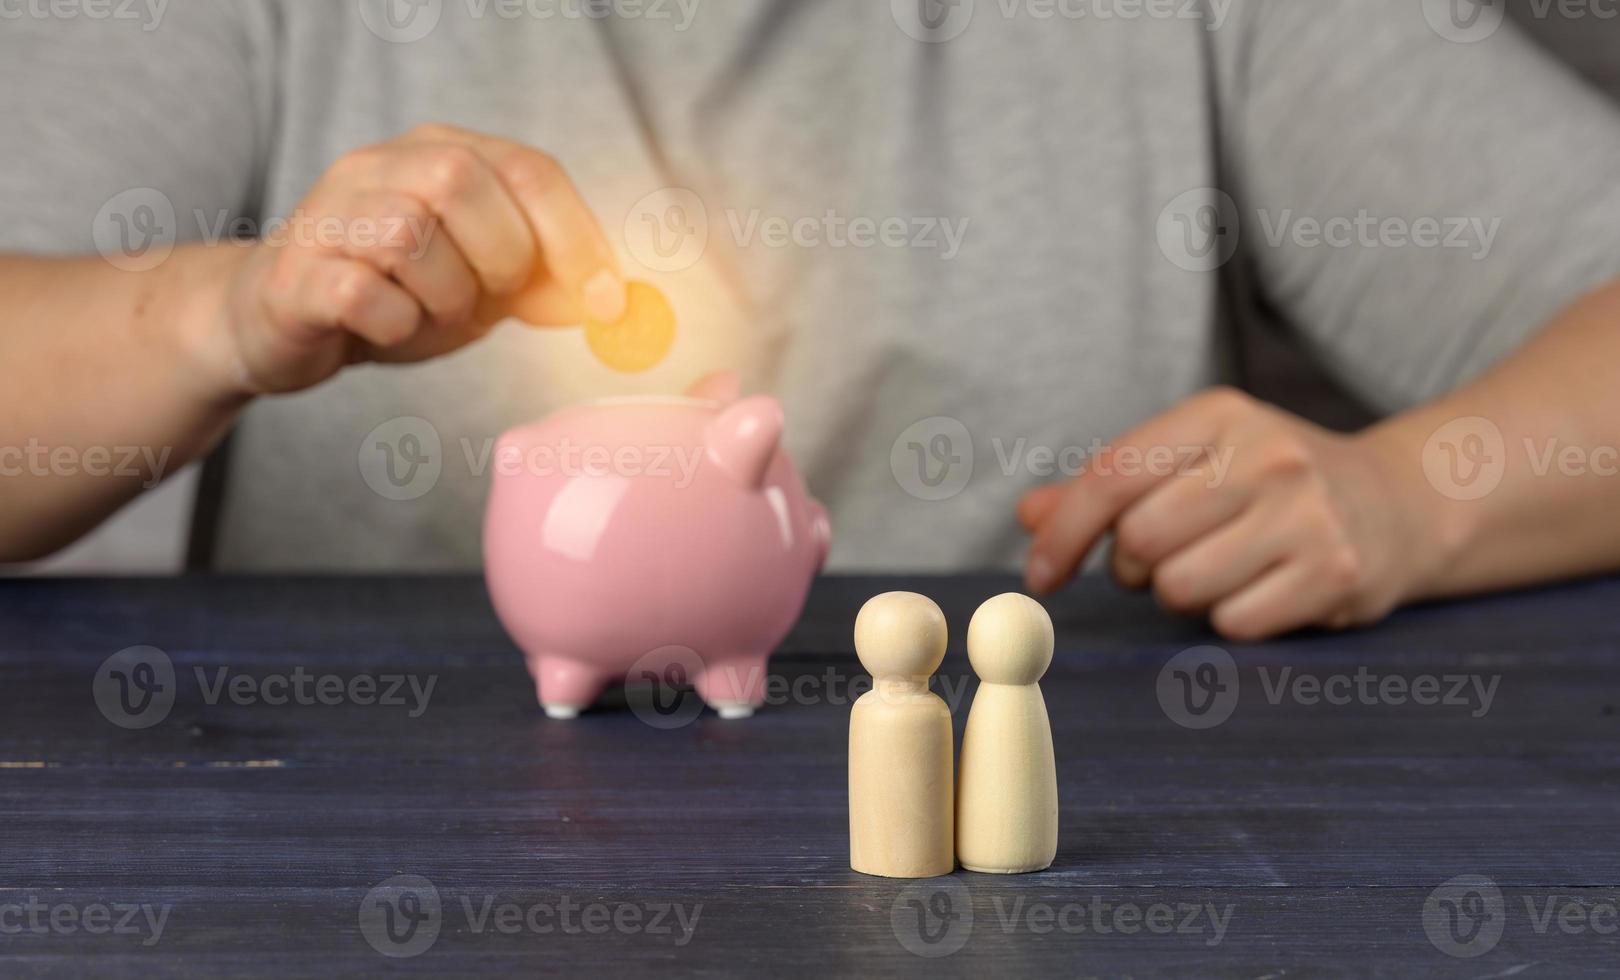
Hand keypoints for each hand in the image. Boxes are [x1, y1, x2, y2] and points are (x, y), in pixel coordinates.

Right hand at [207, 123, 626, 394]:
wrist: (277, 320)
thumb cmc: (393, 296)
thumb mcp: (481, 284)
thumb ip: (541, 281)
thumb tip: (610, 300)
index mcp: (438, 153)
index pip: (529, 169)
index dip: (578, 237)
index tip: (607, 299)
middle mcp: (379, 167)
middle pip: (466, 182)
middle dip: (502, 257)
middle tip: (489, 301)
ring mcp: (330, 215)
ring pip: (411, 235)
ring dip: (445, 297)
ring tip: (427, 314)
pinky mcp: (297, 274)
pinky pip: (363, 292)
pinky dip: (396, 324)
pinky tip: (387, 328)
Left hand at [1018, 388, 1441, 640]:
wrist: (1400, 503)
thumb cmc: (1270, 482)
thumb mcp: (1193, 460)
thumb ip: (1109, 487)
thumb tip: (1030, 514)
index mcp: (1219, 415)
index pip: (1111, 477)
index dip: (1063, 535)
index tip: (1041, 576)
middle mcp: (1267, 455)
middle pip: (1139, 541)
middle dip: (1132, 566)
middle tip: (1163, 559)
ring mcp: (1307, 514)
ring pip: (1180, 587)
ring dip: (1180, 593)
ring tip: (1217, 568)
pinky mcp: (1335, 573)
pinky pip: (1232, 622)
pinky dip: (1231, 618)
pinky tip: (1261, 589)